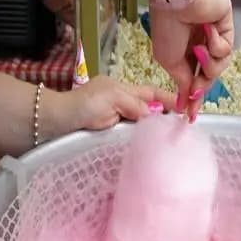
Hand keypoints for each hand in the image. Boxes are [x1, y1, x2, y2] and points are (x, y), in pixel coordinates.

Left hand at [43, 76, 173, 141]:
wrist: (56, 123)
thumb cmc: (82, 106)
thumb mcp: (111, 99)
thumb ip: (133, 105)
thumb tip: (152, 116)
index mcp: (123, 90)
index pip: (152, 94)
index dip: (169, 100)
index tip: (185, 109)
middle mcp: (121, 104)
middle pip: (149, 110)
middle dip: (164, 119)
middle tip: (180, 132)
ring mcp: (115, 121)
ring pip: (140, 126)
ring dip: (152, 134)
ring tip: (168, 143)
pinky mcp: (108, 137)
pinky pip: (128, 138)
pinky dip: (139, 143)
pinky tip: (147, 151)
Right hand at [146, 0, 233, 120]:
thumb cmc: (167, 27)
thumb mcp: (169, 62)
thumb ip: (181, 82)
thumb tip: (184, 101)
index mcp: (184, 53)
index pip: (192, 80)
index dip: (192, 98)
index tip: (190, 116)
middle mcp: (199, 46)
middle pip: (207, 77)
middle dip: (202, 87)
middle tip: (196, 92)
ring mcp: (214, 37)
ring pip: (219, 67)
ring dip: (209, 65)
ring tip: (199, 51)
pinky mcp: (227, 28)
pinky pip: (226, 50)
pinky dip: (216, 45)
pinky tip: (208, 32)